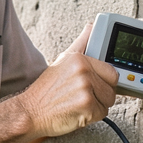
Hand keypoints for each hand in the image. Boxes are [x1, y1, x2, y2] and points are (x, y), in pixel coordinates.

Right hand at [17, 24, 118, 141]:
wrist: (30, 111)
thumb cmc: (46, 89)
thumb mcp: (62, 59)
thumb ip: (81, 43)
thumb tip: (91, 26)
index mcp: (80, 59)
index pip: (112, 71)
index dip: (105, 81)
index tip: (95, 84)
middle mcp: (84, 72)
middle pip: (113, 87)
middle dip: (102, 94)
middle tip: (84, 95)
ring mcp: (86, 90)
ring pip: (109, 101)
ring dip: (98, 106)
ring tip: (79, 103)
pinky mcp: (87, 107)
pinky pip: (103, 113)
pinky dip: (92, 116)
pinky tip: (77, 111)